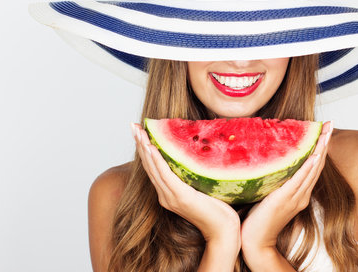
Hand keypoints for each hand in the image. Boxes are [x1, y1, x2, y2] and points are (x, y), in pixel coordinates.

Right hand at [131, 123, 240, 248]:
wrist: (224, 231)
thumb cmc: (218, 210)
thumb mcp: (202, 186)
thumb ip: (195, 173)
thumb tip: (198, 151)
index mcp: (168, 193)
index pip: (153, 168)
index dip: (145, 150)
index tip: (139, 132)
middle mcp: (165, 195)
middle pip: (149, 166)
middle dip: (140, 144)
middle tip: (133, 126)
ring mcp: (171, 197)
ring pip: (153, 168)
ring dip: (145, 148)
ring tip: (138, 132)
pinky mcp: (180, 197)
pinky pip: (165, 175)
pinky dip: (156, 161)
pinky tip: (151, 148)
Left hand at [240, 121, 332, 267]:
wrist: (256, 240)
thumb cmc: (260, 218)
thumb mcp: (271, 193)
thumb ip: (276, 179)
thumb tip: (271, 159)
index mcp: (300, 193)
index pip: (313, 166)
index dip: (320, 147)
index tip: (325, 130)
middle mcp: (302, 195)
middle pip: (317, 165)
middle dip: (324, 143)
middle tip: (330, 124)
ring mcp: (295, 198)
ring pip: (312, 170)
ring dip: (320, 150)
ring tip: (326, 133)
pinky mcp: (285, 199)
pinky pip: (299, 181)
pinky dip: (308, 168)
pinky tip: (314, 156)